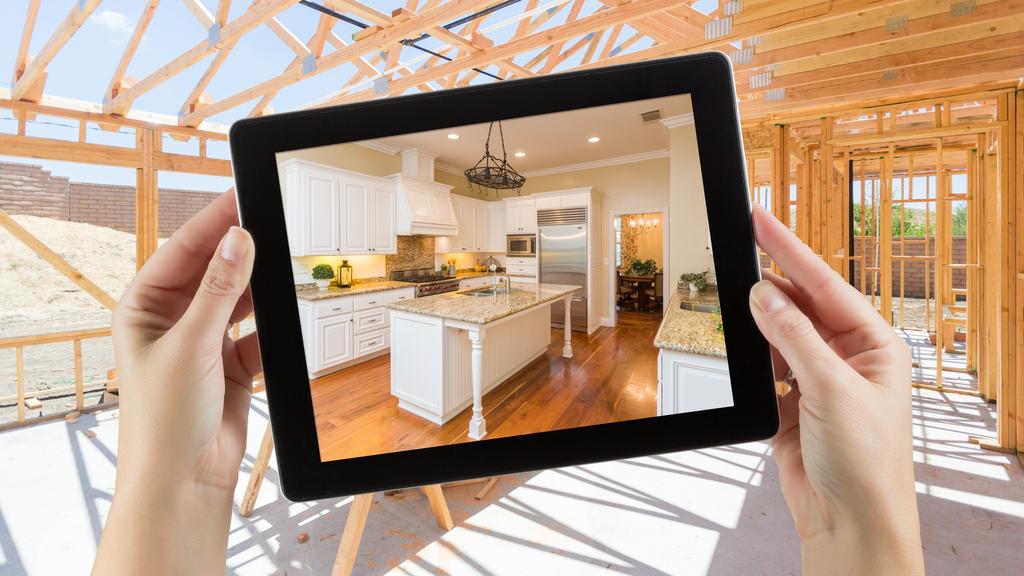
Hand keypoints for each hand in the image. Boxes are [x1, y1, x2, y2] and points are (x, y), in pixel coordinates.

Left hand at [94, 191, 260, 574]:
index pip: (183, 251)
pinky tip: (287, 311)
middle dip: (240, 248)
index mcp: (144, 307)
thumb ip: (220, 291)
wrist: (185, 479)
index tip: (242, 195)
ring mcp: (203, 340)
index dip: (213, 222)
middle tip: (272, 218)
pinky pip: (257, 331)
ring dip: (259, 285)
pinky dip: (272, 324)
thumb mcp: (191, 345)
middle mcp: (171, 320)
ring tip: (285, 259)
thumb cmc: (164, 420)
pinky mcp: (231, 363)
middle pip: (213, 269)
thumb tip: (238, 240)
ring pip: (239, 298)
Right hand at [748, 206, 923, 574]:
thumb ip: (795, 338)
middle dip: (771, 282)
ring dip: (758, 321)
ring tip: (734, 299)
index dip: (791, 250)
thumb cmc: (865, 464)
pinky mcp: (791, 403)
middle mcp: (848, 357)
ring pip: (779, 333)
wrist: (847, 522)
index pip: (826, 285)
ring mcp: (818, 379)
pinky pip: (765, 365)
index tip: (761, 219)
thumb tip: (764, 295)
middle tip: (738, 246)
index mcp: (876, 346)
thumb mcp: (832, 390)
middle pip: (801, 304)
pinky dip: (752, 355)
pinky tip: (743, 342)